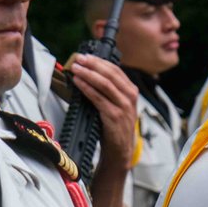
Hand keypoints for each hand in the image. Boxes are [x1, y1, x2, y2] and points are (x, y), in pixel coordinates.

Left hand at [68, 54, 139, 173]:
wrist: (120, 150)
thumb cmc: (115, 127)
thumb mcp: (116, 105)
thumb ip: (108, 91)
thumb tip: (89, 74)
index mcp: (131, 91)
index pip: (116, 70)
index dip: (100, 61)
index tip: (86, 56)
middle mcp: (130, 97)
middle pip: (110, 74)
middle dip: (93, 64)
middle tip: (79, 59)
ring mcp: (123, 106)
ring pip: (105, 84)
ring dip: (88, 74)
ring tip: (76, 68)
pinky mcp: (114, 116)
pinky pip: (99, 98)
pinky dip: (87, 88)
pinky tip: (78, 83)